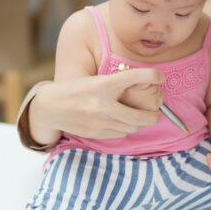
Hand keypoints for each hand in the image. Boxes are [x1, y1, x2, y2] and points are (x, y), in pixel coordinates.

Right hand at [29, 69, 164, 141]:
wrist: (50, 107)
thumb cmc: (74, 90)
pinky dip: (127, 128)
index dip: (151, 76)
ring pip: (132, 127)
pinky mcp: (96, 133)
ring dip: (141, 123)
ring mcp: (99, 121)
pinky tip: (126, 123)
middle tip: (157, 111)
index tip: (161, 77)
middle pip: (140, 115)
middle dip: (154, 115)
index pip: (133, 77)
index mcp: (101, 84)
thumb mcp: (94, 80)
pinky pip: (120, 133)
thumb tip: (142, 85)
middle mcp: (102, 104)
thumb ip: (115, 83)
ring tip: (144, 117)